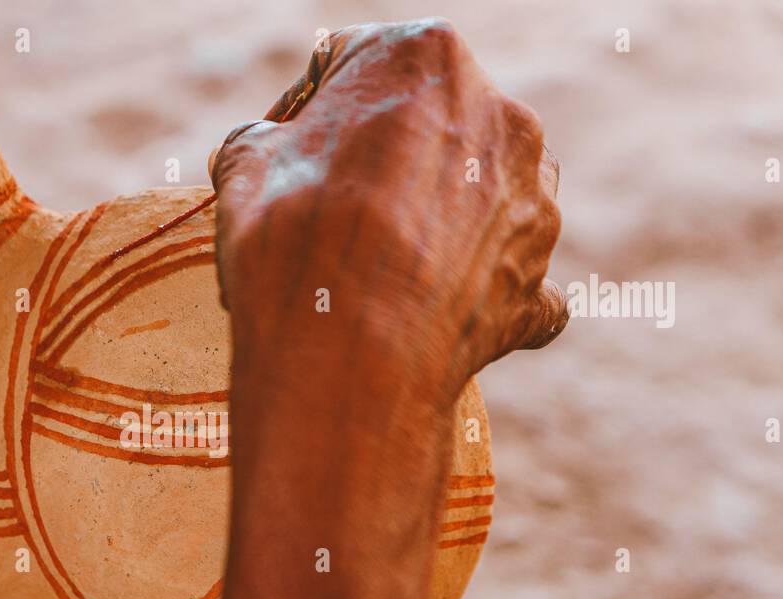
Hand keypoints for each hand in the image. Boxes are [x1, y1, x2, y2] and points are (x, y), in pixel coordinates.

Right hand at [209, 20, 566, 409]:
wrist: (344, 358)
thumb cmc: (291, 245)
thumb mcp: (243, 165)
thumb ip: (265, 138)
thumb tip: (268, 150)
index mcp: (426, 57)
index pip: (354, 63)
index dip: (304, 111)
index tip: (278, 157)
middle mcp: (501, 114)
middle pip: (427, 127)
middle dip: (380, 166)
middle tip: (321, 216)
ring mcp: (532, 201)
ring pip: (479, 195)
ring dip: (436, 221)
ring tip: (373, 271)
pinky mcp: (539, 281)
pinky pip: (512, 282)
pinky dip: (479, 297)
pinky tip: (436, 318)